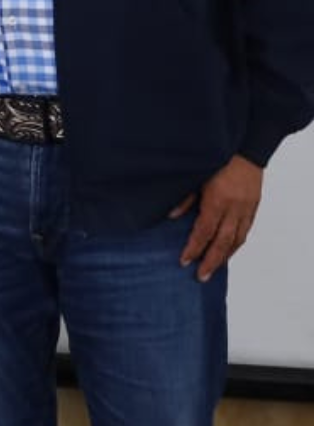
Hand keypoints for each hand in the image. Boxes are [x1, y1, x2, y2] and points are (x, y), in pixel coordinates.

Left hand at [171, 154, 262, 281]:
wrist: (246, 149)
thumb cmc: (217, 159)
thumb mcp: (195, 176)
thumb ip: (185, 198)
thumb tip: (171, 217)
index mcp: (217, 201)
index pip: (204, 231)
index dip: (194, 248)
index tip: (185, 261)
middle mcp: (234, 208)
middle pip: (222, 242)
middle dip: (211, 261)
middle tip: (201, 276)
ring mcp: (246, 209)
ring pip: (237, 239)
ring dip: (225, 256)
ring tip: (213, 268)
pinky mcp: (254, 207)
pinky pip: (246, 231)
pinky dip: (237, 244)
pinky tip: (228, 250)